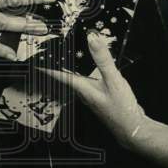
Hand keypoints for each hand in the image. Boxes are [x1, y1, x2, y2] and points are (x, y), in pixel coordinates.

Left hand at [40, 30, 147, 149]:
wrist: (133, 129)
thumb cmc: (122, 110)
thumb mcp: (113, 80)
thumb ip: (103, 59)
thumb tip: (92, 38)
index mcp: (82, 87)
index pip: (58, 74)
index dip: (46, 66)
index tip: (34, 60)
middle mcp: (84, 93)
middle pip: (66, 76)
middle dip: (58, 65)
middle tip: (50, 53)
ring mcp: (92, 96)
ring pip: (77, 79)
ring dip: (73, 69)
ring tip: (69, 57)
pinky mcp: (100, 97)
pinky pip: (89, 82)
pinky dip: (87, 73)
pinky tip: (94, 69)